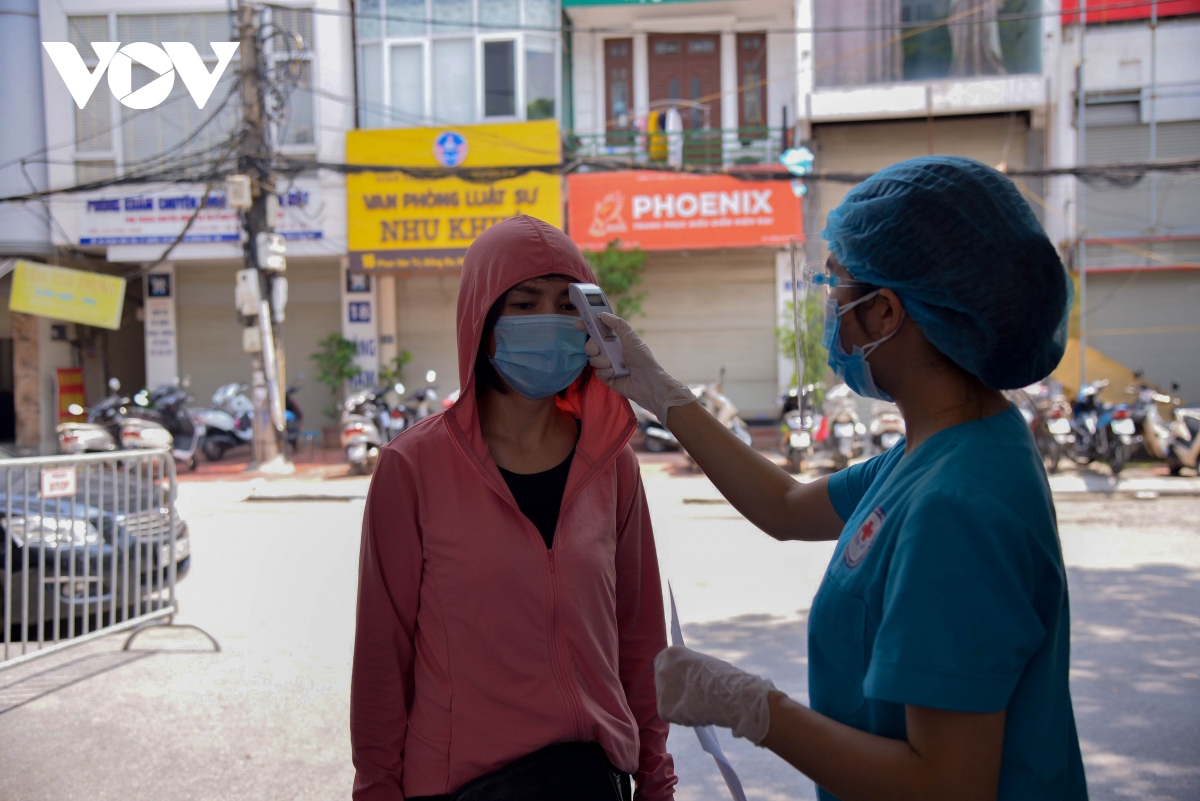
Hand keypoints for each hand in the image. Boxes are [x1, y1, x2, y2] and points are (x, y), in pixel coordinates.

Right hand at [575, 313, 695, 424]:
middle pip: (591, 346)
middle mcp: (611, 352)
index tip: (578, 325)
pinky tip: (614, 373)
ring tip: (612, 365)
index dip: (588, 327)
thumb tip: (603, 314)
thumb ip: (617, 325)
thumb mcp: (631, 338)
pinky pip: (598, 372)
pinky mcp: (607, 378)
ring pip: (593, 360)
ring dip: (601, 361)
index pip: (598, 332)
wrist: (648, 383)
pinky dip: (605, 372)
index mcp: (616, 341)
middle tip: (597, 349)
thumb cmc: (643, 359)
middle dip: (592, 347)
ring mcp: (608, 365)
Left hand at [654, 645, 777, 744]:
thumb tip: (688, 682)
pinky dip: (683, 718)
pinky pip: (671, 716)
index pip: (665, 664)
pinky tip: (697, 714)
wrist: (728, 694)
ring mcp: (661, 690)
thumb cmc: (723, 678)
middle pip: (663, 683)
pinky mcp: (664, 710)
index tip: (681, 682)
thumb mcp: (703, 665)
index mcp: (671, 654)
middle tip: (690, 698)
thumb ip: (690, 671)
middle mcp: (661, 669)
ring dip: (680, 706)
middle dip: (675, 691)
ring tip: (700, 706)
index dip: (674, 675)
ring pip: (669, 701)